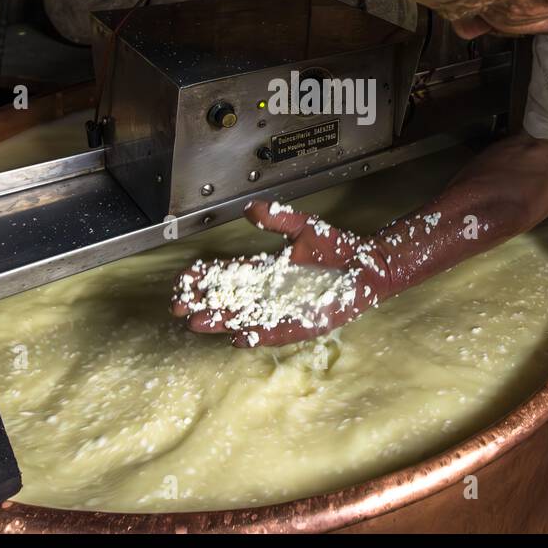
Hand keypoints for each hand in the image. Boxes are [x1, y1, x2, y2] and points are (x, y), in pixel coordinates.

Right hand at [169, 201, 394, 346]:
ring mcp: (284, 311)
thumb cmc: (337, 248)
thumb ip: (277, 219)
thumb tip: (249, 209)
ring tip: (198, 322)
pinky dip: (256, 336)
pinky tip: (238, 338)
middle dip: (202, 304)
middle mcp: (270, 293)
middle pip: (228, 301)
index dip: (204, 279)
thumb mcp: (304, 228)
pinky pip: (274, 333)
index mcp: (266, 271)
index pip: (227, 276)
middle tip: (178, 307)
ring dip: (221, 322)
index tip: (183, 281)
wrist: (368, 266)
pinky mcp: (302, 324)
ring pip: (244, 319)